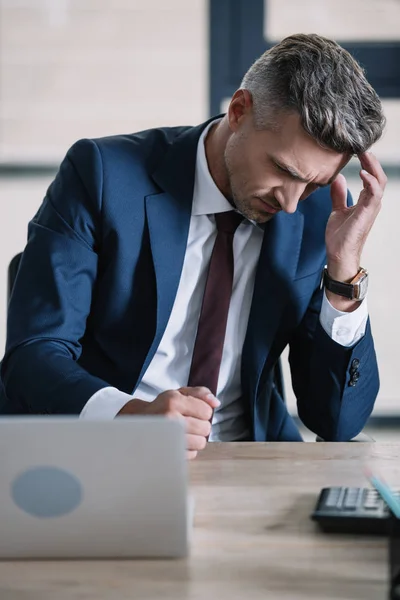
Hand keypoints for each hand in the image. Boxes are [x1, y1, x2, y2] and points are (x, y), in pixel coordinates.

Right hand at [117, 386, 219, 459]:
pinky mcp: (167, 452)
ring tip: (184, 432)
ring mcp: (167, 437)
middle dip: (201, 425)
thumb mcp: (179, 393)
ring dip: (196, 438)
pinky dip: (188, 449)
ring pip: (201, 443)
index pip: (207, 411)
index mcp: (173, 401)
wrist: (138, 421)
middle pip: (206, 428)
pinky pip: (192, 454)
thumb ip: (200, 393)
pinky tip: (178, 441)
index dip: (203, 412)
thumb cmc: (163, 406)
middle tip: (188, 422)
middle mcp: (170, 418)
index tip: (193, 411)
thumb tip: (216, 403)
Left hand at [325, 152, 386, 310]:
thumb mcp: (336, 210)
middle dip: (371, 159)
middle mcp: (371, 202)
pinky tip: (362, 172)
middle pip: (377, 175)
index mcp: (365, 200)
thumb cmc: (340, 236)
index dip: (366, 162)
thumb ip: (338, 195)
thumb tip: (336, 178)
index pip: (370, 176)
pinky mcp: (367, 213)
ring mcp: (371, 207)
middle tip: (360, 145)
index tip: (356, 148)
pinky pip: (374, 194)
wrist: (339, 254)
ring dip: (372, 166)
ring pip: (379, 181)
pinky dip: (370, 182)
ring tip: (364, 153)